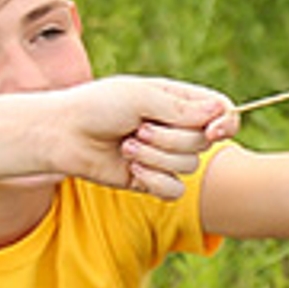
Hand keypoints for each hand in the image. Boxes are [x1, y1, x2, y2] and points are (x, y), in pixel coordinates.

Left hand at [56, 74, 238, 197]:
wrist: (63, 134)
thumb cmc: (97, 106)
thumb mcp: (140, 97)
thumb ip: (182, 108)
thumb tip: (219, 112)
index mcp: (179, 101)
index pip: (221, 111)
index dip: (225, 123)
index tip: (213, 130)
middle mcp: (177, 128)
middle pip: (203, 142)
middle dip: (170, 138)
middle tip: (137, 128)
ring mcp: (166, 156)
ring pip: (189, 166)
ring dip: (154, 157)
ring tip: (125, 145)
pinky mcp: (153, 181)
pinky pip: (174, 190)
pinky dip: (153, 180)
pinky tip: (130, 169)